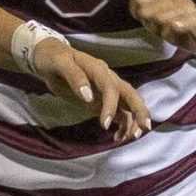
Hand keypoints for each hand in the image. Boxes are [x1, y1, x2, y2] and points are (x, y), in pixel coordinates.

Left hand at [28, 38, 152, 138]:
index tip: (104, 124)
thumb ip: (74, 77)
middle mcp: (108, 78)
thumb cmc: (53, 59)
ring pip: (128, 104)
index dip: (110, 105)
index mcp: (98, 68)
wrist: (50, 56)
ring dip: (132, 120)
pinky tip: (118, 137)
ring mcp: (108, 89)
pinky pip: (120, 112)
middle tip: (144, 128)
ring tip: (128, 138)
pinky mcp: (104, 99)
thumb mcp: (59, 64)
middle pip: (129, 93)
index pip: (110, 87)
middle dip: (139, 110)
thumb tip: (88, 97)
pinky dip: (123, 124)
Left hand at [128, 0, 195, 57]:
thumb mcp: (154, 16)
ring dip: (161, 27)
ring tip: (165, 33)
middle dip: (148, 20)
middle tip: (154, 28)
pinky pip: (187, 22)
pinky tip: (174, 26)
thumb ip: (141, 4)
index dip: (138, 7)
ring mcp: (190, 9)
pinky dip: (180, 24)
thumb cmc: (176, 26)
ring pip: (166, 15)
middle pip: (152, 7)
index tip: (139, 17)